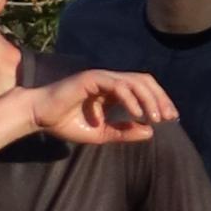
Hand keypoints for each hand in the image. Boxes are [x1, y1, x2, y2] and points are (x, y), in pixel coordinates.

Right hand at [27, 66, 173, 145]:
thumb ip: (124, 132)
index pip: (144, 88)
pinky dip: (131, 99)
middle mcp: (110, 80)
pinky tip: (138, 115)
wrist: (40, 117)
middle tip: (169, 118)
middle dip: (160, 98)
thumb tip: (150, 132)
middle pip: (145, 81)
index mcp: (113, 90)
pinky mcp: (92, 78)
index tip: (170, 119)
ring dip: (149, 99)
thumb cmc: (66, 123)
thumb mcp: (101, 134)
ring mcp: (101, 77)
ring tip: (156, 118)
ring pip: (135, 81)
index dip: (159, 101)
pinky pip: (118, 85)